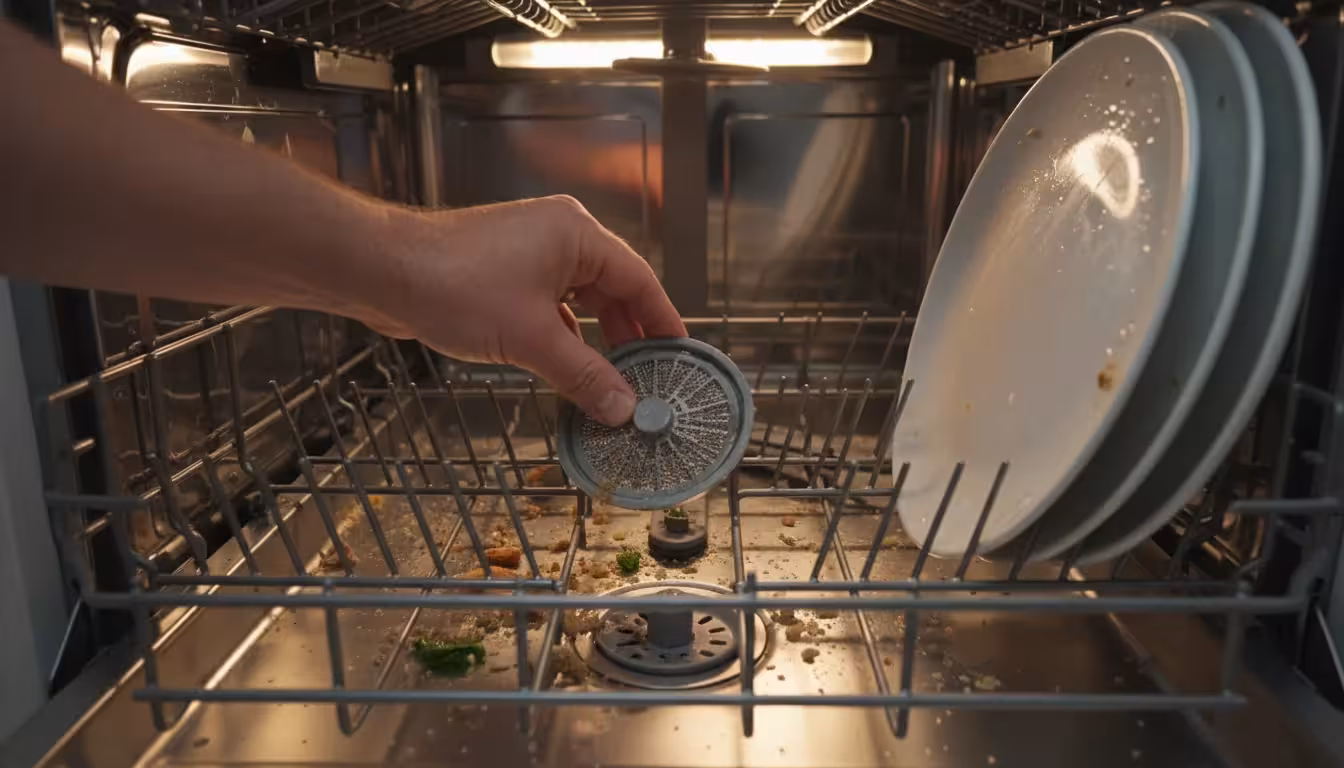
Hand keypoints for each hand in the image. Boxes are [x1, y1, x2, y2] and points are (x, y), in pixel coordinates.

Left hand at [361, 196, 686, 425]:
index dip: (663, 323)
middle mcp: (559, 236)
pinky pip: (551, 308)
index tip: (679, 357)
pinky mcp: (506, 273)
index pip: (640, 281)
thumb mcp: (532, 339)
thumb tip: (621, 406)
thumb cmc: (453, 284)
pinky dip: (564, 339)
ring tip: (613, 383)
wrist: (383, 271)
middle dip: (629, 339)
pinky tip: (570, 371)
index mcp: (578, 235)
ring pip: (581, 303)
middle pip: (614, 292)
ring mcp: (531, 253)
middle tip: (649, 381)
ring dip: (595, 343)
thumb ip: (584, 375)